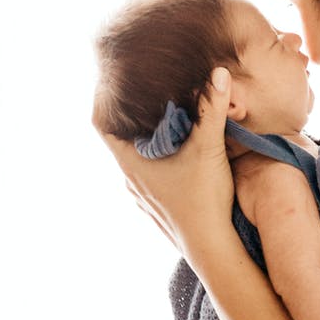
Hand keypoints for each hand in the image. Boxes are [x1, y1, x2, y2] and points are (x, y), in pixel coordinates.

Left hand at [94, 68, 234, 261]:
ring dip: (147, 139)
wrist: (211, 246)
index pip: (100, 124)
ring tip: (164, 119)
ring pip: (136, 158)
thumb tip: (218, 72)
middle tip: (147, 93)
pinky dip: (159, 158)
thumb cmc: (204, 199)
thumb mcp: (208, 148)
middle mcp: (131, 179)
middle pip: (120, 139)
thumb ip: (211, 108)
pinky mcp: (158, 206)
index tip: (114, 83)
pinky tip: (179, 153)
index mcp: (131, 162)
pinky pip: (150, 175)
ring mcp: (143, 195)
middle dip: (133, 116)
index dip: (104, 101)